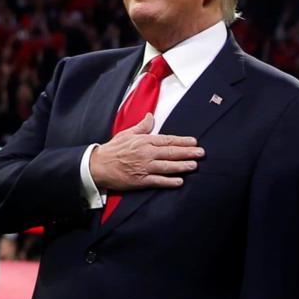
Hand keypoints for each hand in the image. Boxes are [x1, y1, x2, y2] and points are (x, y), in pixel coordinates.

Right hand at [88, 113, 203, 191]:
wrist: (98, 166)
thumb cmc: (113, 150)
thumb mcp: (127, 133)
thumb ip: (142, 126)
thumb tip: (150, 116)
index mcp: (144, 141)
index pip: (167, 140)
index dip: (182, 141)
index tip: (194, 141)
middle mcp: (146, 153)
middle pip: (171, 153)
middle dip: (188, 152)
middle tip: (201, 153)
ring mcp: (144, 167)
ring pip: (167, 167)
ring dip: (182, 166)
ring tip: (194, 166)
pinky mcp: (140, 180)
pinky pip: (158, 181)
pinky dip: (169, 181)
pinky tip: (179, 181)